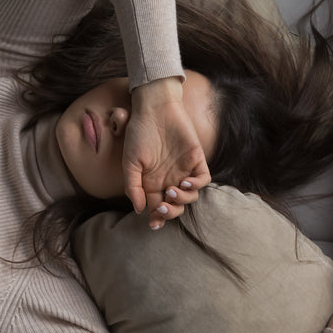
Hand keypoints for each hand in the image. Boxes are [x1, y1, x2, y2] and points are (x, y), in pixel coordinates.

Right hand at [123, 77, 210, 229]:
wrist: (154, 108)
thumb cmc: (139, 133)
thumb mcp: (129, 162)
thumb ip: (133, 186)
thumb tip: (138, 210)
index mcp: (152, 182)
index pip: (157, 207)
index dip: (157, 218)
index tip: (153, 223)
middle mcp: (169, 179)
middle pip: (175, 206)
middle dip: (170, 212)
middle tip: (162, 207)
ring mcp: (184, 170)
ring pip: (190, 196)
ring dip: (181, 200)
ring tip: (171, 191)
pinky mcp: (196, 160)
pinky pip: (203, 180)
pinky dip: (196, 185)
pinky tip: (184, 182)